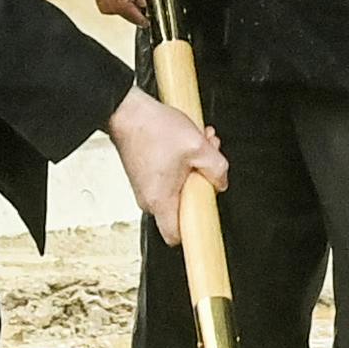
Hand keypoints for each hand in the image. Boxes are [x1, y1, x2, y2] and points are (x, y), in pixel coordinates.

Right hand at [105, 87, 228, 237]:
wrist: (127, 111)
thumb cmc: (153, 129)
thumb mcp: (199, 146)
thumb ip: (217, 168)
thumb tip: (221, 181)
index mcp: (160, 200)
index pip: (175, 236)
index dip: (193, 231)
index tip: (205, 219)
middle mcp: (148, 199)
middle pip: (183, 205)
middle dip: (200, 183)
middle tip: (206, 160)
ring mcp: (144, 187)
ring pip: (178, 188)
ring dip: (193, 167)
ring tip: (199, 144)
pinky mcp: (143, 174)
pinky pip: (168, 177)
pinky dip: (181, 162)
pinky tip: (186, 143)